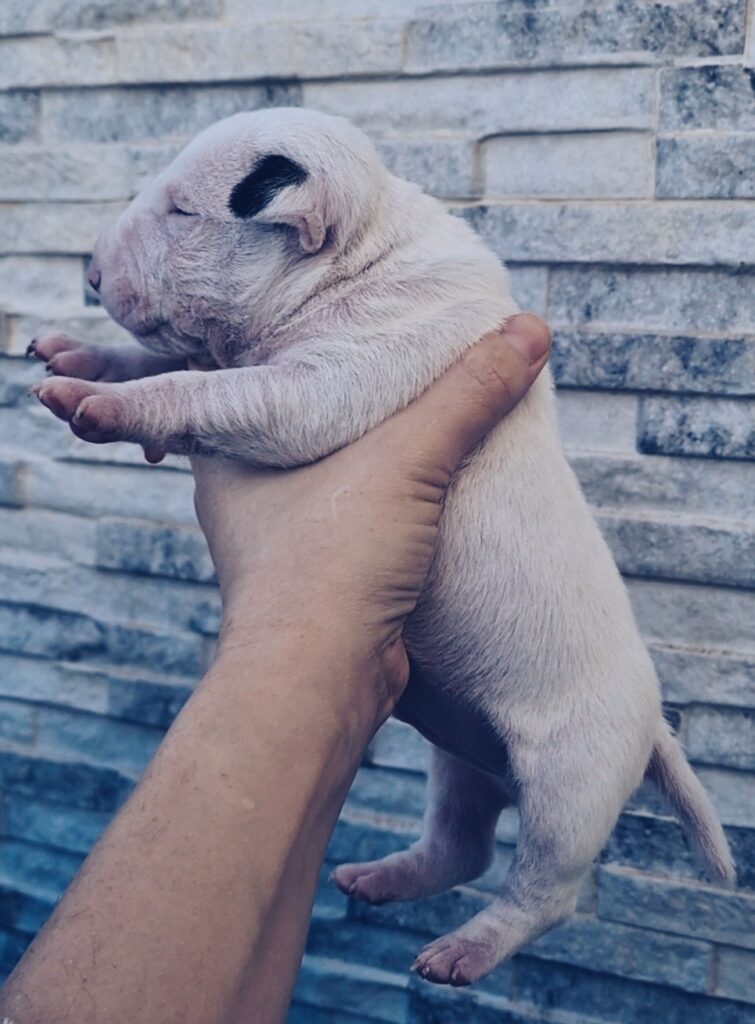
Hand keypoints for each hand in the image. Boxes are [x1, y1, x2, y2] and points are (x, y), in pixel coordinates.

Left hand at [192, 313, 550, 724]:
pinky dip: (387, 503)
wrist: (321, 684)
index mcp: (231, 451)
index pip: (258, 371)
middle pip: (304, 421)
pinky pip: (355, 519)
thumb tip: (529, 329)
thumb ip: (467, 394)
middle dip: (352, 397)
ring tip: (425, 412)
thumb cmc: (330, 564)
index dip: (301, 340)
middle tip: (399, 356)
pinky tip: (426, 483)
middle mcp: (245, 492)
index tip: (346, 314)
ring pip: (332, 475)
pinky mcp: (317, 576)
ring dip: (375, 456)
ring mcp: (279, 538)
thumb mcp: (407, 459)